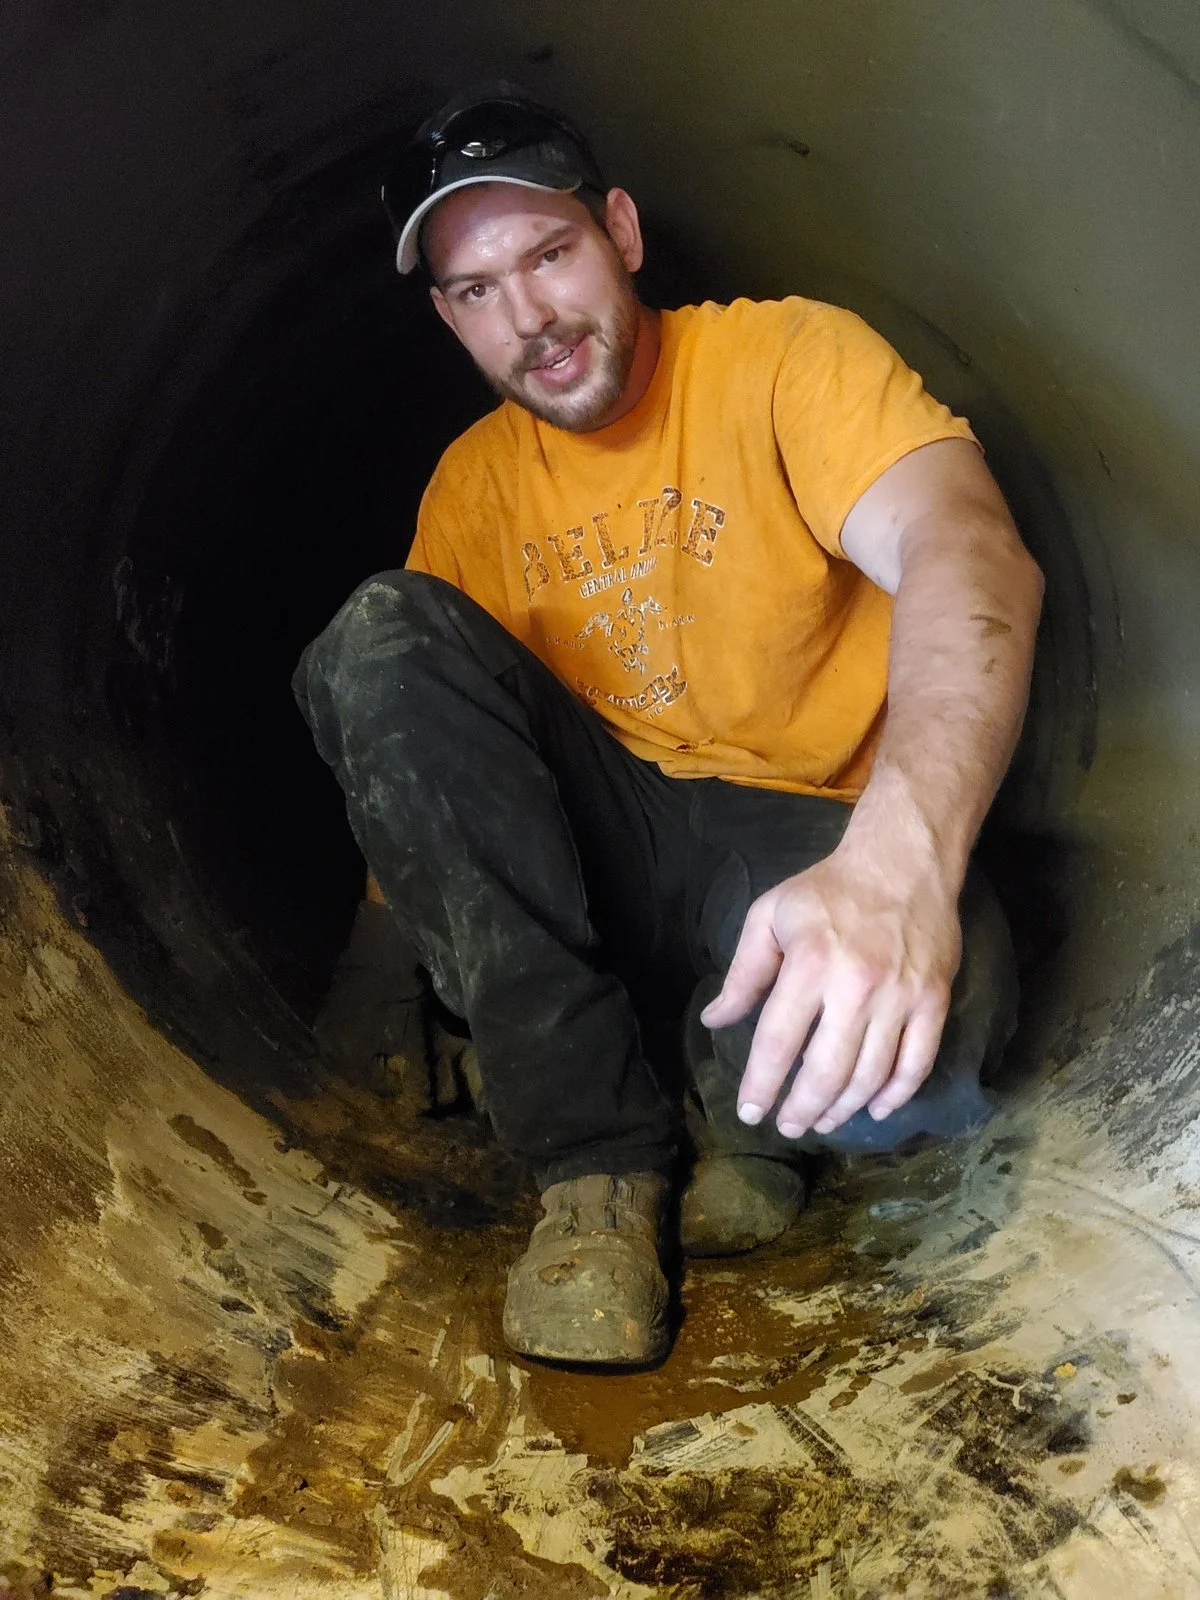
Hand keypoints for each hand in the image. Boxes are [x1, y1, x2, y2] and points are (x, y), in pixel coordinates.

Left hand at [699, 845, 961, 1137]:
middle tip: (787, 1127)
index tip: (749, 1111)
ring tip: (821, 1121)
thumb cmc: (828, 891)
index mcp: (810, 962)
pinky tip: (874, 1109)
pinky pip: (917, 1064)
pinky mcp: (933, 1001)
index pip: (779, 1040)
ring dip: (843, 1109)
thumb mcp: (771, 915)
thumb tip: (714, 1020)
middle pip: (826, 1071)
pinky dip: (895, 1096)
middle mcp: (857, 986)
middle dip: (802, 1109)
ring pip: (870, 1076)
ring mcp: (901, 997)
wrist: (904, 863)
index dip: (762, 1083)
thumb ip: (743, 972)